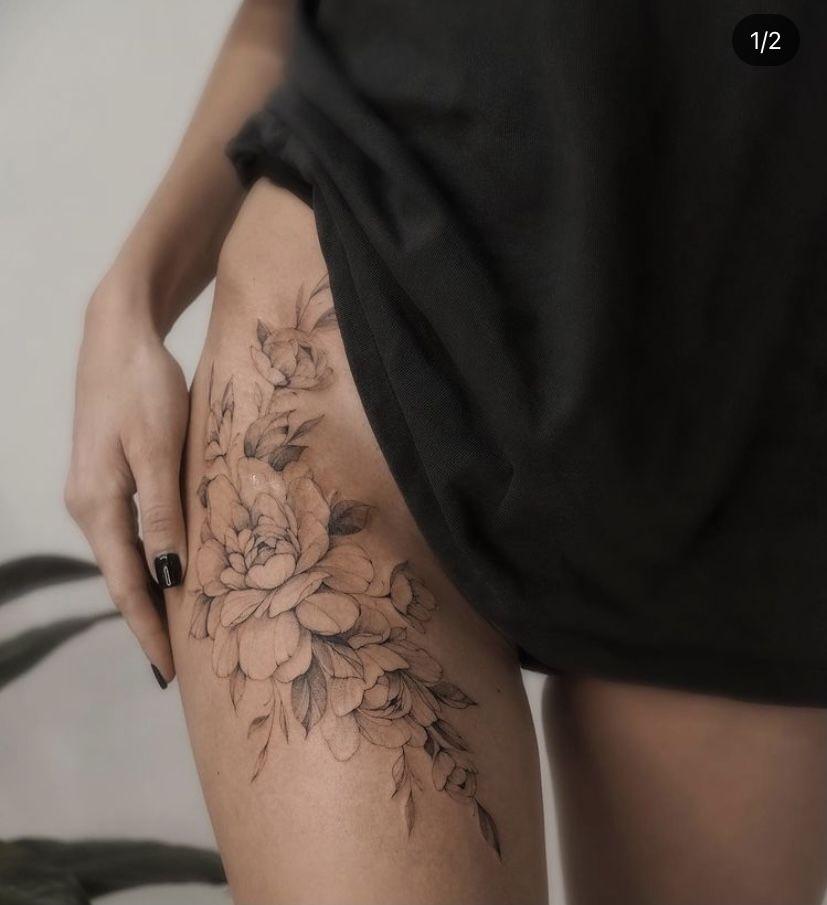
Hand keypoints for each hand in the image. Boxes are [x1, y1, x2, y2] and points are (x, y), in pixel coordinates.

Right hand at [65, 285, 189, 685]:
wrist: (118, 335)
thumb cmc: (142, 386)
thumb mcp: (158, 449)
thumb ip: (163, 513)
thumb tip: (168, 576)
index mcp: (98, 504)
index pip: (127, 585)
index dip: (148, 630)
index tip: (168, 672)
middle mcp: (90, 504)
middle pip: (123, 577)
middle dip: (149, 622)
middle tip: (176, 665)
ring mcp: (97, 490)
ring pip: (127, 556)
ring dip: (151, 594)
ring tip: (180, 630)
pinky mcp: (111, 474)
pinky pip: (131, 531)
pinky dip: (151, 559)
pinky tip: (169, 570)